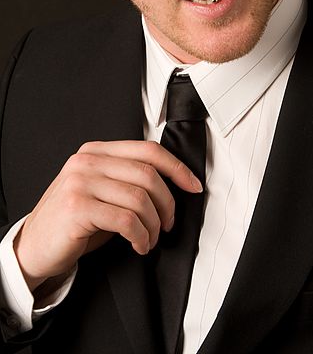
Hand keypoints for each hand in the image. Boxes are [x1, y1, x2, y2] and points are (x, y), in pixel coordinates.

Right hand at [13, 140, 201, 291]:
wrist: (33, 247)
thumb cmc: (73, 221)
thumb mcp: (101, 191)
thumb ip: (127, 179)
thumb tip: (173, 185)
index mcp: (96, 151)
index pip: (147, 150)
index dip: (176, 168)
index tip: (193, 185)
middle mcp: (87, 161)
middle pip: (148, 174)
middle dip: (167, 203)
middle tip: (168, 224)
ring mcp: (80, 182)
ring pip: (139, 198)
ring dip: (154, 224)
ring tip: (151, 239)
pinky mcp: (78, 208)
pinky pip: (126, 220)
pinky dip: (141, 236)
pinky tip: (140, 245)